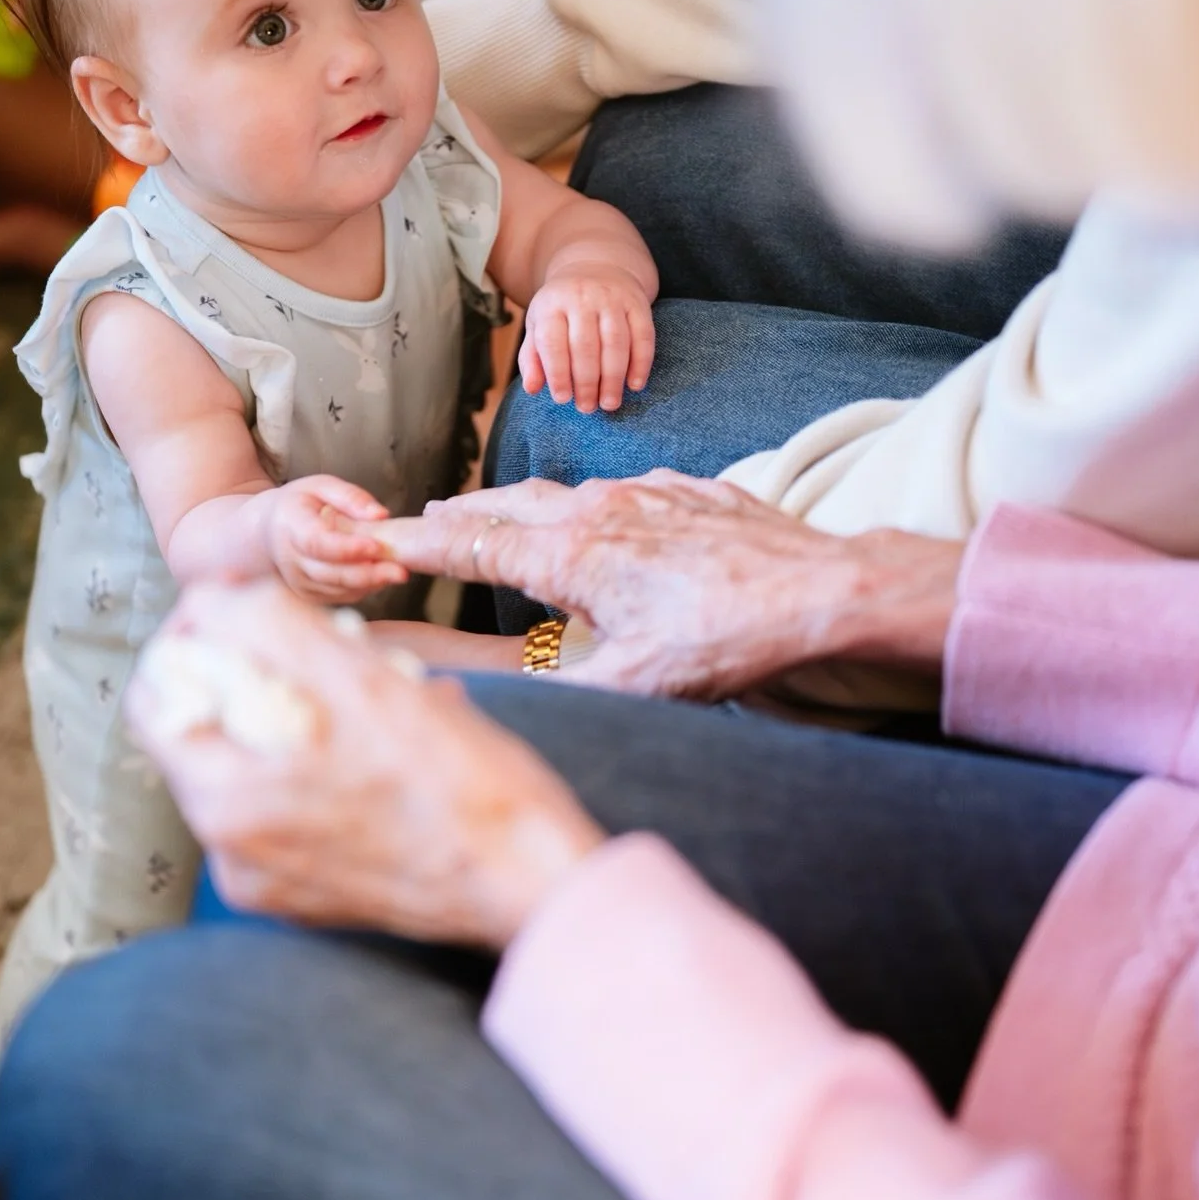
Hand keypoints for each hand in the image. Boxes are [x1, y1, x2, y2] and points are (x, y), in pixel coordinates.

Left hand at [126, 581, 604, 944]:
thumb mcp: (362, 680)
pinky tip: (384, 756)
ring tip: (367, 698)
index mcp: (225, 799)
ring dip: (293, 719)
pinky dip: (320, 773)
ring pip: (251, 768)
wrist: (532, 884)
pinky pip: (289, 815)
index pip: (157, 697)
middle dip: (252, 676)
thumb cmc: (461, 785)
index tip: (249, 610)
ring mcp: (270, 883)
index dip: (195, 638)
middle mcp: (230, 854)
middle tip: (321, 650)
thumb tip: (210, 598)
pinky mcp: (311, 901)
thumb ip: (268, 627)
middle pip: (206, 732)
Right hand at [262, 475, 407, 603]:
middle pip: (329, 573)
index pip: (317, 542)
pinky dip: (362, 589)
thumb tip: (381, 515)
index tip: (376, 546)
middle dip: (368, 574)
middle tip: (401, 571)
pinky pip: (338, 596)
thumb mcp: (322, 486)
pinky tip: (380, 576)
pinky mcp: (307, 594)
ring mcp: (297, 580)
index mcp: (290, 525)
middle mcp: (289, 558)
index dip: (347, 548)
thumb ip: (351, 497)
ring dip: (369, 584)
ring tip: (397, 572)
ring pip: (336, 588)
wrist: (269, 530)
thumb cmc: (301, 504)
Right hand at [374, 472, 963, 699]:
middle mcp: (601, 511)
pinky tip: (599, 516)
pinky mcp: (691, 491)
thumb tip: (496, 709)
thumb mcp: (637, 685)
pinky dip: (590, 504)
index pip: (474, 544)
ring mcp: (648, 493)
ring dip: (522, 507)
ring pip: (564, 494)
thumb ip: (561, 691)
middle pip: (508, 505)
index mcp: (574, 556)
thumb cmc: (728, 639)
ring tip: (497, 515)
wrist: (820, 588)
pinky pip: (623, 491)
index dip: (419, 543)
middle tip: (424, 521)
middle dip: (460, 515)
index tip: (377, 539)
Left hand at [520, 264, 655, 412]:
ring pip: (615, 342)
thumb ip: (532, 357)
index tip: (563, 399)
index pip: (553, 342)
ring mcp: (612, 298)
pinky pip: (643, 335)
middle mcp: (582, 297)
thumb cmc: (562, 309)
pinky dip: (641, 363)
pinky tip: (635, 385)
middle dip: (587, 382)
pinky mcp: (637, 303)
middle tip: (588, 408)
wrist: (596, 268)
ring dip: (613, 378)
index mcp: (552, 304)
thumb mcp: (539, 325)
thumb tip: (532, 389)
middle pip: (586, 346)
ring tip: (609, 403)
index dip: (557, 373)